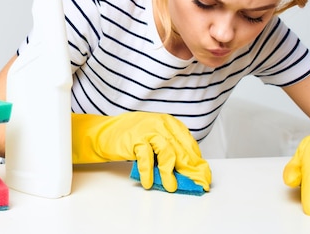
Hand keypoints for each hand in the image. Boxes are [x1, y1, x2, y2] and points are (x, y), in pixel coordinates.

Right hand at [71, 111, 210, 191]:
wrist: (106, 132)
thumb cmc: (133, 137)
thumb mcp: (156, 139)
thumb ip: (172, 150)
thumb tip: (189, 172)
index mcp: (170, 123)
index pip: (189, 144)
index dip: (197, 162)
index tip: (203, 177)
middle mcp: (162, 124)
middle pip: (181, 150)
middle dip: (190, 171)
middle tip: (195, 185)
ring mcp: (148, 130)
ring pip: (167, 153)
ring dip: (170, 173)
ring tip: (171, 187)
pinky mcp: (135, 139)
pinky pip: (146, 158)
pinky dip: (148, 173)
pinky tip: (149, 183)